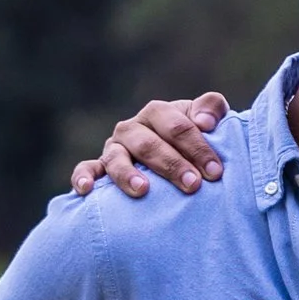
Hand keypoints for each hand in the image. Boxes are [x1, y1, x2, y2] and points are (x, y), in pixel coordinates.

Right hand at [71, 92, 231, 197]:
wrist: (174, 159)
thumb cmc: (193, 142)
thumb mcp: (208, 122)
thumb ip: (212, 109)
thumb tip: (204, 122)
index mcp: (158, 113)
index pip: (177, 126)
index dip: (197, 147)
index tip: (215, 172)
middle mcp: (132, 128)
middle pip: (149, 143)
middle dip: (171, 165)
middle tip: (192, 185)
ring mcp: (114, 148)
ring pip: (116, 158)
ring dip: (128, 173)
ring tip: (143, 190)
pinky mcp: (100, 167)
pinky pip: (86, 169)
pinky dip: (83, 177)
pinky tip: (87, 190)